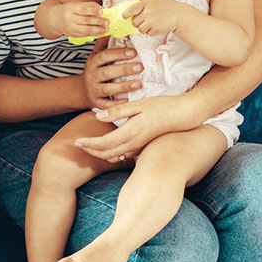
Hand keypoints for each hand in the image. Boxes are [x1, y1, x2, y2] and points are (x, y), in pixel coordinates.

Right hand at [61, 1, 106, 38]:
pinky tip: (100, 33)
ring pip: (85, 30)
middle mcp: (69, 18)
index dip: (93, 11)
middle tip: (107, 22)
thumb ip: (90, 5)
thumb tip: (103, 9)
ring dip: (97, 30)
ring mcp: (70, 27)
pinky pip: (84, 35)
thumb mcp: (77, 4)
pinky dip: (93, 34)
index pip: (83, 9)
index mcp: (71, 8)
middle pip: (85, 20)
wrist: (55, 19)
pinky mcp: (72, 34)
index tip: (102, 12)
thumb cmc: (69, 10)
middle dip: (97, 22)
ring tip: (105, 29)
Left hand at [75, 93, 197, 161]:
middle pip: (106, 154)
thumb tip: (98, 116)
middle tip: (78, 145)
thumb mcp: (139, 104)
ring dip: (99, 154)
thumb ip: (118, 111)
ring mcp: (139, 147)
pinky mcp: (143, 147)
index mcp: (131, 132)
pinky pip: (123, 156)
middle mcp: (134, 143)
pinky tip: (107, 149)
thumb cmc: (162, 106)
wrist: (185, 115)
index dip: (88, 144)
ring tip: (89, 147)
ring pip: (114, 157)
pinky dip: (111, 155)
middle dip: (90, 151)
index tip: (76, 141)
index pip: (104, 143)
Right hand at [81, 40, 143, 109]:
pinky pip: (107, 104)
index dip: (118, 54)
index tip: (134, 52)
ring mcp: (94, 90)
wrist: (80, 91)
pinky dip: (117, 104)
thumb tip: (112, 30)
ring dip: (123, 86)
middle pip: (107, 72)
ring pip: (107, 89)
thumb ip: (103, 44)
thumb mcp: (95, 56)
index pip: (104, 56)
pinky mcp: (97, 103)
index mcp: (93, 63)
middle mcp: (92, 76)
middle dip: (124, 69)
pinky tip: (128, 100)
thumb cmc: (94, 71)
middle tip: (140, 67)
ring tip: (138, 84)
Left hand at [123, 0, 181, 35]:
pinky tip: (156, 25)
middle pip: (134, 21)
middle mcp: (148, 11)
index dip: (126, 13)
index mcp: (147, 2)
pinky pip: (146, 32)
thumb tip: (132, 3)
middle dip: (137, 22)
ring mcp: (151, 20)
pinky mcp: (154, 28)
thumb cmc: (167, 6)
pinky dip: (150, 31)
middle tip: (146, 19)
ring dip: (143, 27)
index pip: (132, 8)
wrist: (179, 15)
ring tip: (152, 22)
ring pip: (139, 28)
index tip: (124, 16)